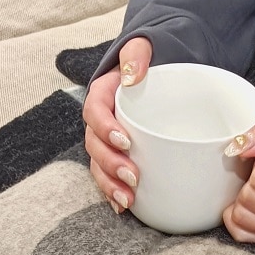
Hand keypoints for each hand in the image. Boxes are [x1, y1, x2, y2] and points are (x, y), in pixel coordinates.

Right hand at [82, 37, 152, 212]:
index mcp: (103, 95)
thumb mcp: (145, 46)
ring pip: (99, 165)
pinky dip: (113, 193)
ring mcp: (107, 141)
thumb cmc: (153, 62)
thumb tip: (132, 75)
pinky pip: (108, 177)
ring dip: (109, 185)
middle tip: (131, 177)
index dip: (105, 129)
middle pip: (94, 145)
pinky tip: (123, 207)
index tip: (125, 141)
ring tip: (127, 199)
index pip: (94, 112)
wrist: (161, 73)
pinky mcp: (117, 156)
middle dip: (109, 164)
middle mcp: (101, 121)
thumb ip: (137, 53)